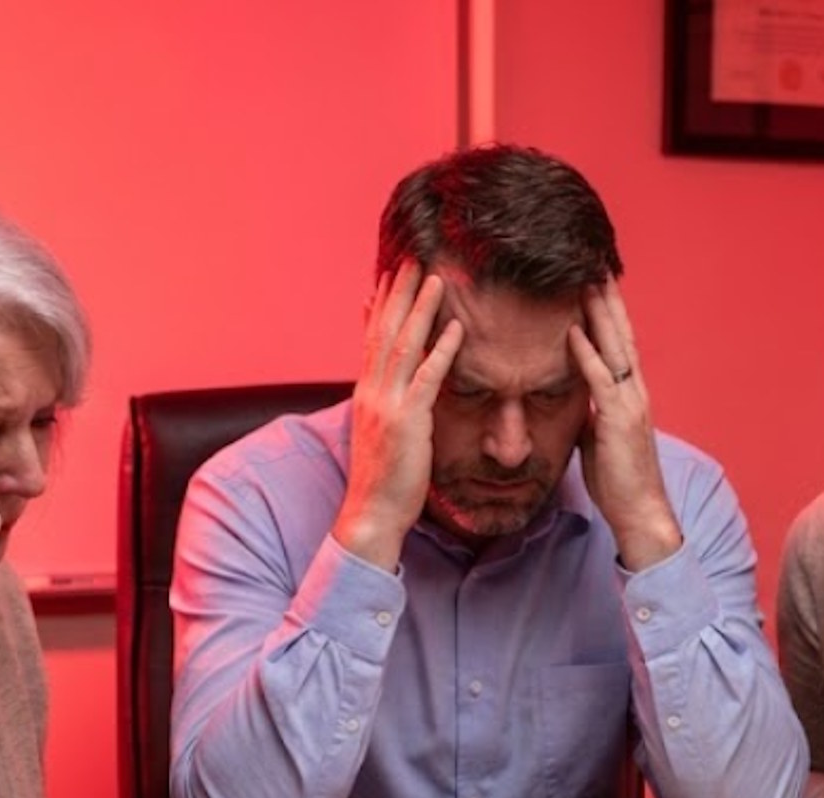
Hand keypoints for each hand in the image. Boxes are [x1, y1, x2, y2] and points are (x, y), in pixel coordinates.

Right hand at [331, 259, 463, 569]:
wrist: (371, 514)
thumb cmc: (384, 479)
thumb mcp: (382, 432)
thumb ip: (389, 402)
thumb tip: (395, 382)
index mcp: (367, 392)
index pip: (373, 336)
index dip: (384, 303)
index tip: (393, 272)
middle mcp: (372, 391)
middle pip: (385, 330)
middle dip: (400, 292)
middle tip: (412, 257)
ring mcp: (388, 405)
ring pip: (404, 346)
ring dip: (421, 310)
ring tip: (436, 279)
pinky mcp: (407, 423)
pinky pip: (426, 380)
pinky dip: (441, 352)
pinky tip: (456, 329)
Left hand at [566, 276, 681, 570]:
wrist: (640, 512)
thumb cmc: (617, 479)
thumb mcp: (596, 437)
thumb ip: (587, 412)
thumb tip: (569, 398)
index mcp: (628, 393)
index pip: (617, 342)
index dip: (607, 311)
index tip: (594, 281)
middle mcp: (634, 390)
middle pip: (620, 334)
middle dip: (607, 298)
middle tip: (594, 262)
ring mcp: (630, 403)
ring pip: (615, 348)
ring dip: (599, 313)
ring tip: (586, 280)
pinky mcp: (619, 420)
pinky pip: (601, 380)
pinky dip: (587, 354)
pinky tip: (574, 331)